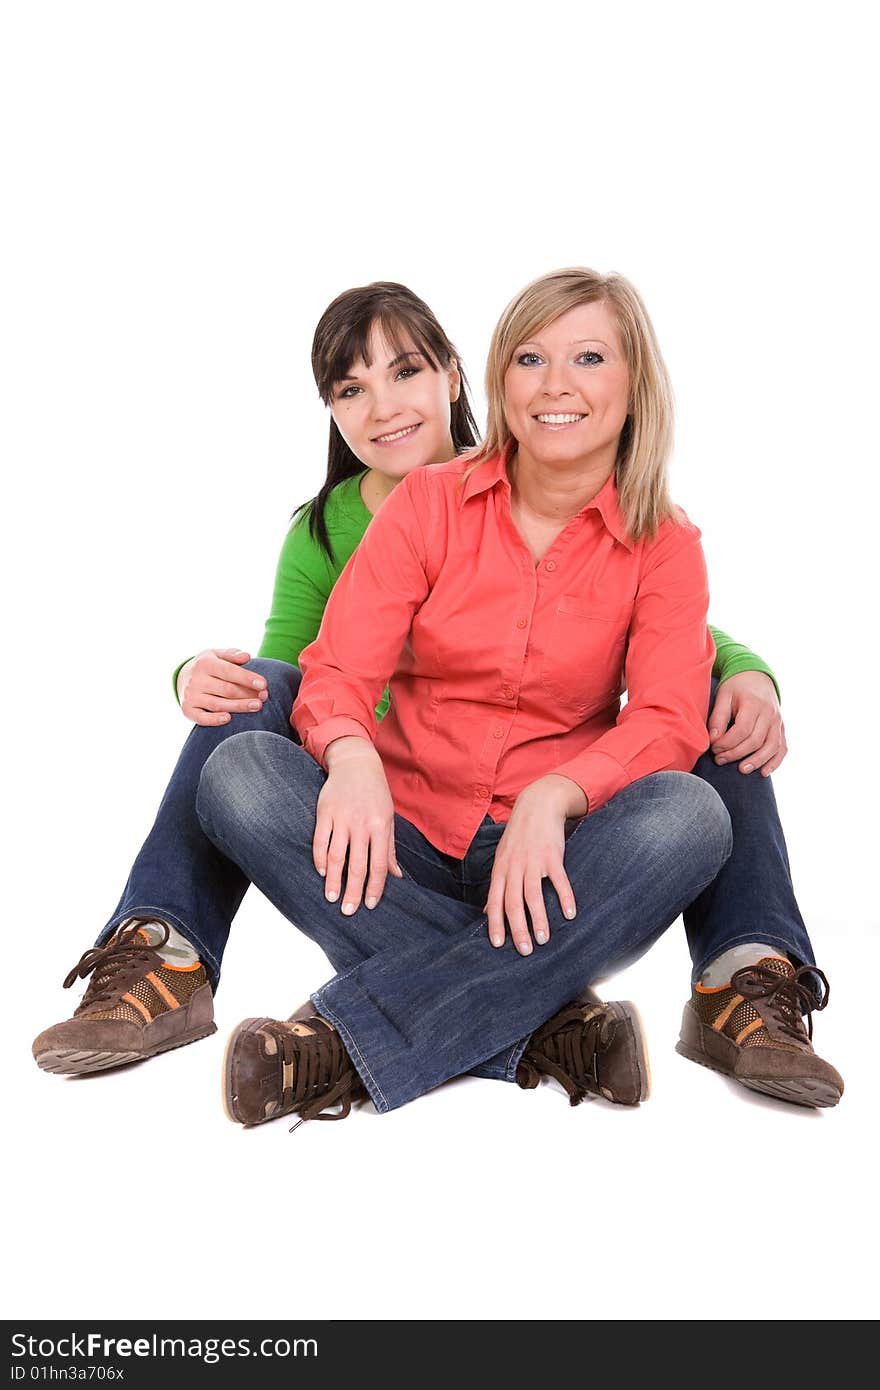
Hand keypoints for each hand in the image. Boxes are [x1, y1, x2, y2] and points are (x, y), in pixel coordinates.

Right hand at [177, 648, 269, 725]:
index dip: (247, 678)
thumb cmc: (208, 666)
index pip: (229, 671)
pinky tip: (228, 719)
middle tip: (264, 697)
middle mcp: (196, 680)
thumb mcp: (218, 654)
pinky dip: (214, 720)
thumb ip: (233, 655)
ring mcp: (191, 696)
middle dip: (247, 694)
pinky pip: (201, 718)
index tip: (263, 684)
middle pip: (227, 690)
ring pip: (218, 704)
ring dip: (239, 706)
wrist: (183, 677)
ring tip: (257, 706)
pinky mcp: (188, 709)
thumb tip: (247, 656)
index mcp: (205, 663)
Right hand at [314, 737, 402, 913]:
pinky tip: (322, 872)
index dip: (375, 887)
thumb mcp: (389, 818)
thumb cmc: (376, 794)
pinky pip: (320, 840)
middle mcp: (362, 824)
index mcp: (381, 827)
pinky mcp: (325, 812)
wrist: (356, 763)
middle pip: (356, 865)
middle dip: (353, 891)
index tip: (370, 905)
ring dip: (333, 880)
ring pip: (336, 856)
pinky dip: (320, 858)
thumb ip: (389, 849)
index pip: (379, 865)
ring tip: (332, 898)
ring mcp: (342, 818)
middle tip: (348, 912)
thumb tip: (396, 877)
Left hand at [483, 775, 583, 955]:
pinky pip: (559, 880)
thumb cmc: (519, 836)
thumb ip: (498, 885)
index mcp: (501, 869)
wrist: (537, 805)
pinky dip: (565, 897)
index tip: (498, 945)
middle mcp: (514, 867)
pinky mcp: (552, 855)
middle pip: (513, 902)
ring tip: (544, 939)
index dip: (495, 923)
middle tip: (524, 950)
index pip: (495, 901)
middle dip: (517, 928)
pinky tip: (570, 914)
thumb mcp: (503, 858)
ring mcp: (533, 861)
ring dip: (539, 919)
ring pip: (533, 894)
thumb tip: (486, 912)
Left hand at [708, 671, 786, 775]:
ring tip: (741, 770)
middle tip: (719, 760)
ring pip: (772, 746)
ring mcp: (778, 722)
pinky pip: (782, 748)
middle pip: (756, 740)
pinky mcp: (781, 728)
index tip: (713, 748)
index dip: (726, 743)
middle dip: (736, 754)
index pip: (742, 730)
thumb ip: (718, 717)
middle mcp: (770, 714)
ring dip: (757, 761)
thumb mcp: (724, 696)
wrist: (757, 676)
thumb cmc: (736, 687)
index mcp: (754, 704)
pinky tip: (764, 772)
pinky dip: (775, 761)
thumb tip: (713, 740)